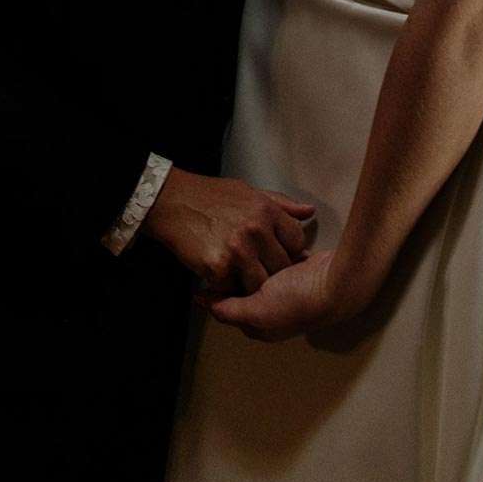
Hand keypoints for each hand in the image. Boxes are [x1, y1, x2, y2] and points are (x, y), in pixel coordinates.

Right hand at [140, 166, 314, 296]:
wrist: (173, 201)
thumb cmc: (211, 196)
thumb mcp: (249, 192)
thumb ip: (281, 204)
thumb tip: (309, 212)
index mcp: (266, 210)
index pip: (297, 241)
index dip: (289, 251)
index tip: (276, 253)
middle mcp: (256, 229)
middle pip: (281, 267)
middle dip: (273, 272)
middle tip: (256, 267)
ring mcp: (237, 249)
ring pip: (260, 283)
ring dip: (250, 283)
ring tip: (238, 274)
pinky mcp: (218, 266)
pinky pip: (232, 288)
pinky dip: (226, 286)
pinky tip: (219, 273)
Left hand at [207, 248, 347, 340]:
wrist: (338, 284)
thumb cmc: (298, 302)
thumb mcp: (258, 311)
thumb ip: (231, 309)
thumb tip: (205, 304)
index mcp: (259, 321)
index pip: (228, 304)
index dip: (216, 287)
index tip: (204, 266)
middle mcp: (270, 305)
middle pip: (241, 286)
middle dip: (231, 271)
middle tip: (217, 247)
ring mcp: (283, 286)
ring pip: (257, 271)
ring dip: (248, 258)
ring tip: (234, 238)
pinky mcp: (296, 268)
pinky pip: (275, 258)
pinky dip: (267, 250)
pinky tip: (261, 238)